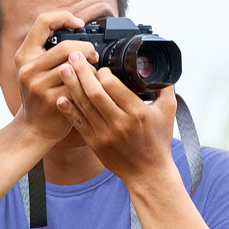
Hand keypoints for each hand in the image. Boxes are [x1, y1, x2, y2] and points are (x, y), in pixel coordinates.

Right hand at [14, 12, 98, 143]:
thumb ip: (48, 51)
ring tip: (92, 74)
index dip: (64, 17)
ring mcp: (38, 85)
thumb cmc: (40, 96)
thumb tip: (76, 28)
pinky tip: (90, 88)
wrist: (33, 128)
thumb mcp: (35, 70)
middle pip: (66, 46)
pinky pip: (78, 85)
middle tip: (93, 56)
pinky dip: (88, 84)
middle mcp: (28, 68)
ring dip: (89, 68)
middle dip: (87, 49)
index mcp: (24, 55)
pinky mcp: (51, 100)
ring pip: (74, 66)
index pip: (43, 22)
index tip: (79, 23)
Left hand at [56, 51, 177, 185]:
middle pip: (95, 93)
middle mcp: (120, 123)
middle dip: (82, 71)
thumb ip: (164, 88)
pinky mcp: (95, 143)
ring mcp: (105, 134)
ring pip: (84, 106)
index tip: (100, 66)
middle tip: (73, 55)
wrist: (148, 173)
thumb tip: (161, 68)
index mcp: (137, 112)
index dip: (103, 73)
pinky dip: (68, 110)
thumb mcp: (168, 111)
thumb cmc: (158, 142)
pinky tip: (61, 97)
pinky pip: (78, 124)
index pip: (113, 87)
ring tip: (63, 69)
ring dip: (72, 86)